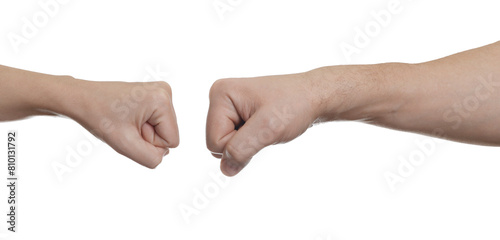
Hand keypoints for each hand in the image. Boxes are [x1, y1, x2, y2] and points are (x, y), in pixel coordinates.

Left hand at [68, 79, 179, 167]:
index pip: (171, 141)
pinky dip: (142, 124)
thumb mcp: (125, 145)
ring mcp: (160, 91)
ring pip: (163, 129)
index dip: (149, 142)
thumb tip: (163, 155)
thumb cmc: (100, 118)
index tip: (129, 128)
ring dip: (143, 131)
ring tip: (125, 119)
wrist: (82, 98)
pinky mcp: (155, 94)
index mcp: (162, 100)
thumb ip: (151, 158)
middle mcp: (165, 92)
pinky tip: (128, 115)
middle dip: (146, 136)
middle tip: (125, 125)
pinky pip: (158, 122)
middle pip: (168, 134)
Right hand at [206, 73, 321, 175]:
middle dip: (242, 144)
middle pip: (215, 144)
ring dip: (247, 144)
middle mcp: (219, 98)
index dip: (239, 145)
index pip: (214, 142)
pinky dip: (251, 142)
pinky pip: (234, 142)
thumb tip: (225, 169)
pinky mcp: (236, 115)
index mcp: (220, 95)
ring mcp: (227, 107)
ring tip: (265, 126)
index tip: (262, 128)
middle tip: (265, 128)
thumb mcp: (269, 128)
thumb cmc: (294, 106)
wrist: (313, 97)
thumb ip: (242, 149)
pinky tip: (264, 128)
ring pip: (224, 146)